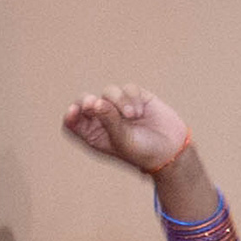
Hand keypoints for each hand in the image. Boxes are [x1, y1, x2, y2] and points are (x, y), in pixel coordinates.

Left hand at [62, 86, 191, 177]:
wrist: (170, 149)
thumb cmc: (141, 151)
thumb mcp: (122, 140)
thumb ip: (109, 120)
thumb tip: (96, 102)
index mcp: (92, 134)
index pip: (73, 121)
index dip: (71, 114)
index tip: (74, 110)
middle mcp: (102, 118)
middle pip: (86, 102)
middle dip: (88, 101)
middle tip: (93, 104)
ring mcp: (118, 106)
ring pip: (108, 92)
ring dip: (118, 101)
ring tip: (132, 116)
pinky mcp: (136, 97)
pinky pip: (128, 89)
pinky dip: (131, 98)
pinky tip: (139, 112)